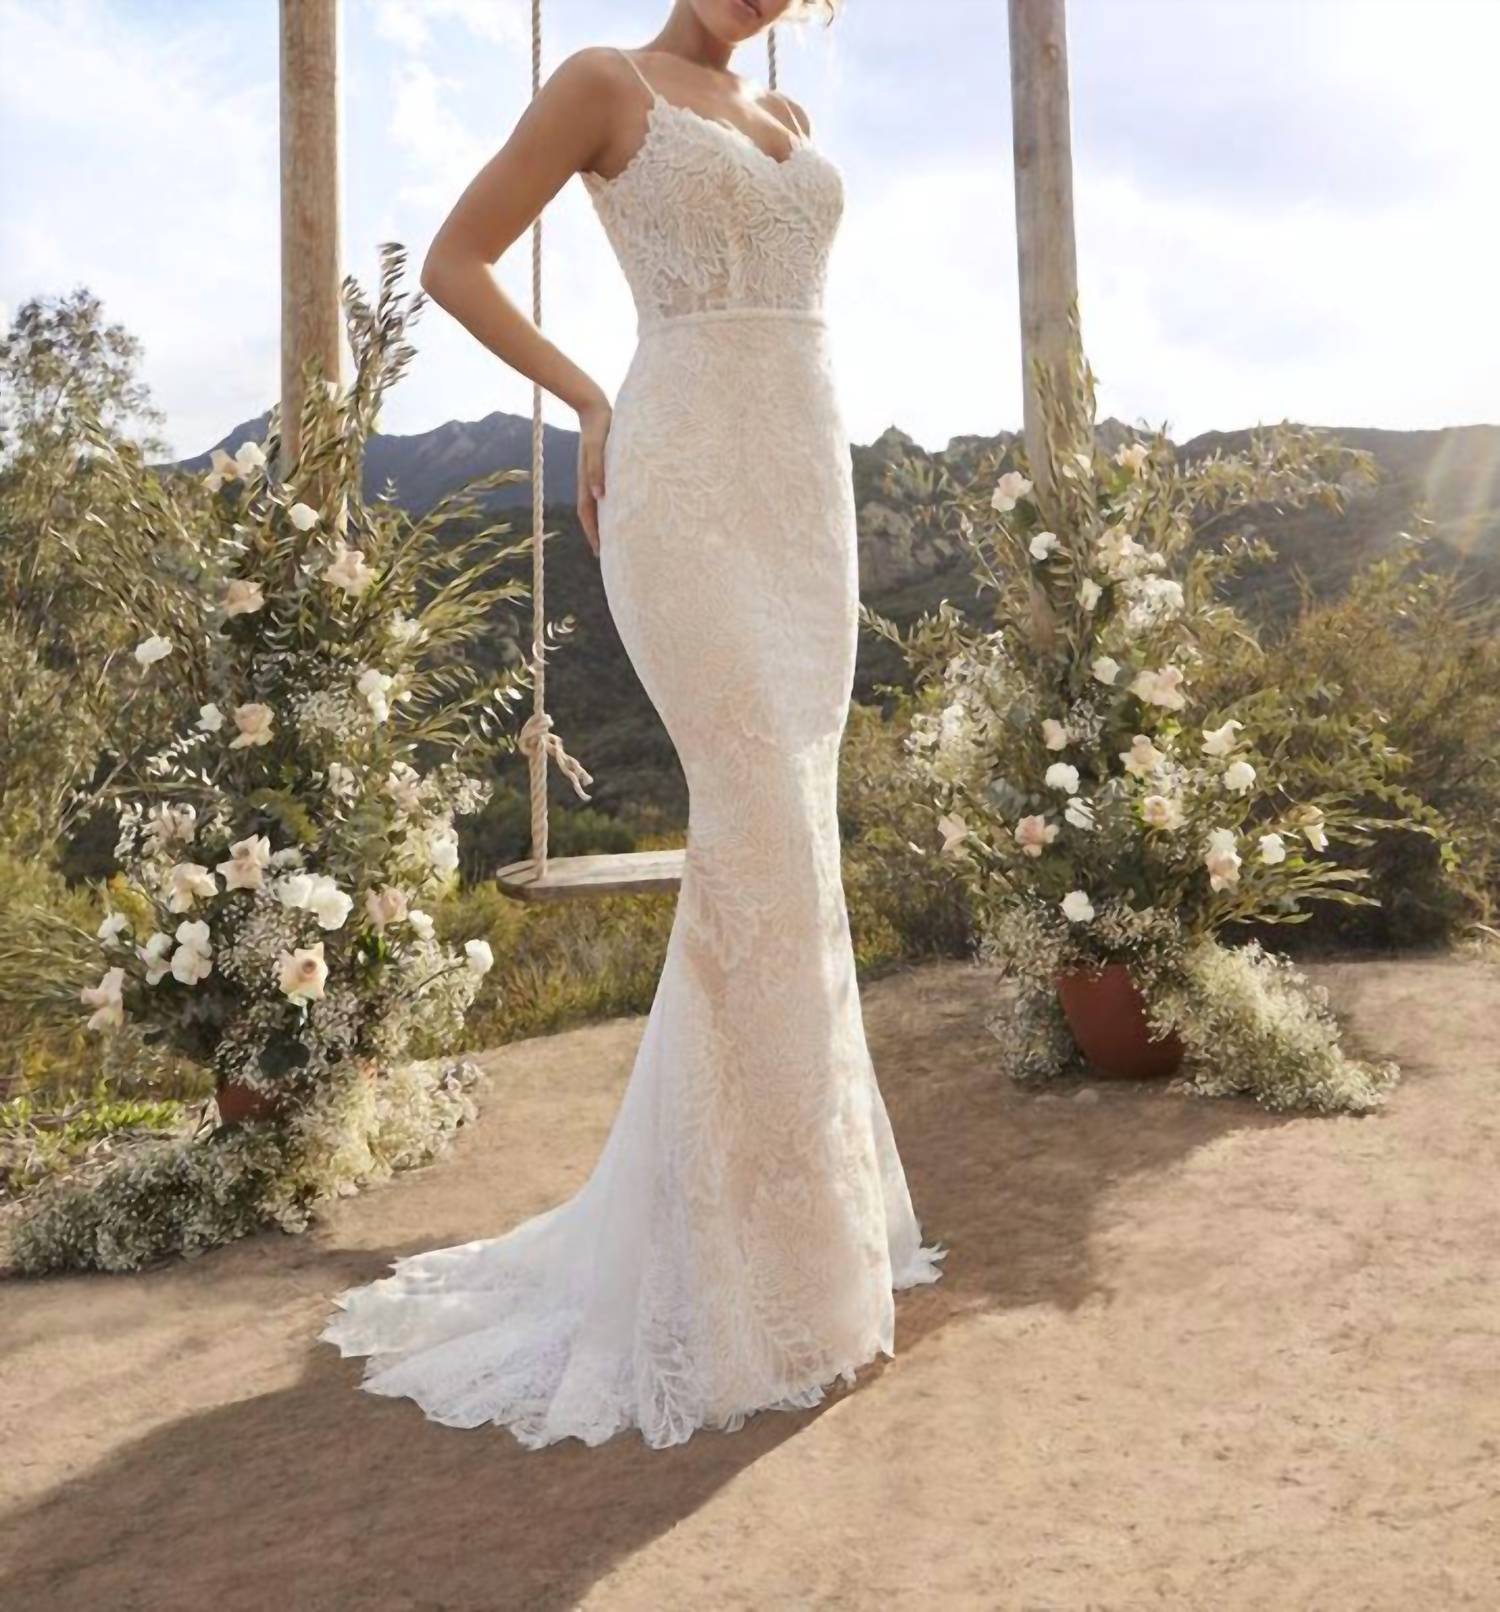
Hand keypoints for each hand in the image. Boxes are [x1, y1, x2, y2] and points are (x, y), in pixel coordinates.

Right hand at [576, 395, 611, 557]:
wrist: (595, 408)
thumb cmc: (599, 427)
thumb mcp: (597, 447)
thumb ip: (597, 468)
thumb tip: (599, 495)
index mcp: (587, 481)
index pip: (588, 516)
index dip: (594, 535)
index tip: (601, 553)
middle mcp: (591, 483)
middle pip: (593, 515)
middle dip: (600, 535)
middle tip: (610, 555)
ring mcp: (597, 477)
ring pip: (600, 506)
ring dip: (606, 523)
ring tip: (617, 539)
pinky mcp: (606, 469)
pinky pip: (608, 494)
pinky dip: (612, 507)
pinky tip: (622, 511)